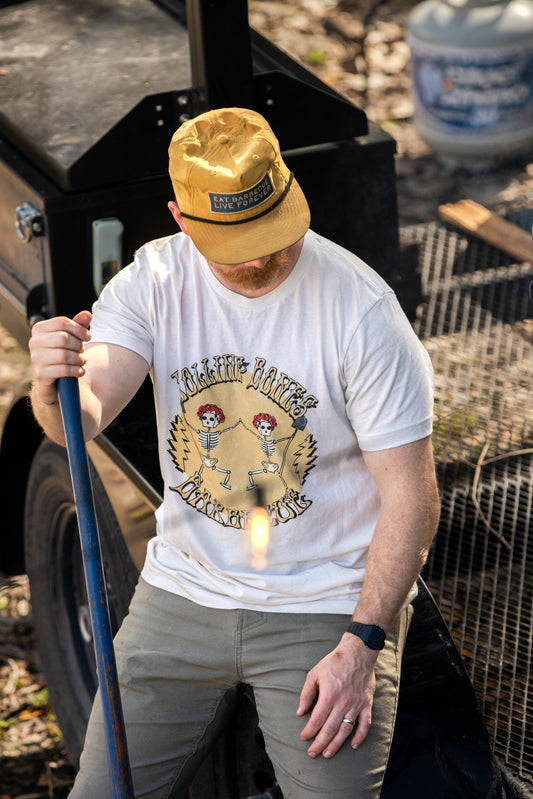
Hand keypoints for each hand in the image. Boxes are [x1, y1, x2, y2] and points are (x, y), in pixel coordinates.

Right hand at [29, 311, 91, 402]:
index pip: (62, 322)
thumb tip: (87, 314)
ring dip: (79, 359)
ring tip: (82, 361)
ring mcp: (36, 358)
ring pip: (64, 355)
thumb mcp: (70, 339)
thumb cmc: (61, 356)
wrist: (51, 382)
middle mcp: (34, 342)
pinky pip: (64, 370)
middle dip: (78, 346)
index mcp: (39, 329)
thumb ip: (78, 326)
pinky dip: (76, 371)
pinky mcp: (40, 374)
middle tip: (82, 352)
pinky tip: (79, 371)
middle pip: (64, 338)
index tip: (88, 337)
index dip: (79, 329)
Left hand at [297, 633, 376, 758]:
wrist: (358, 652)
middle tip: (312, 753)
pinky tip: (354, 745)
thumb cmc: (334, 662)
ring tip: (327, 754)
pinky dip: (361, 736)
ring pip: (346, 729)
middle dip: (319, 743)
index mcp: (329, 694)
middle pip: (330, 729)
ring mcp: (356, 704)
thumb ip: (306, 694)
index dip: (309, 731)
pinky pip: (365, 724)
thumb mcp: (314, 673)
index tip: (304, 737)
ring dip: (336, 744)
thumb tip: (300, 713)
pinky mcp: (367, 703)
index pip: (317, 719)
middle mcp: (343, 702)